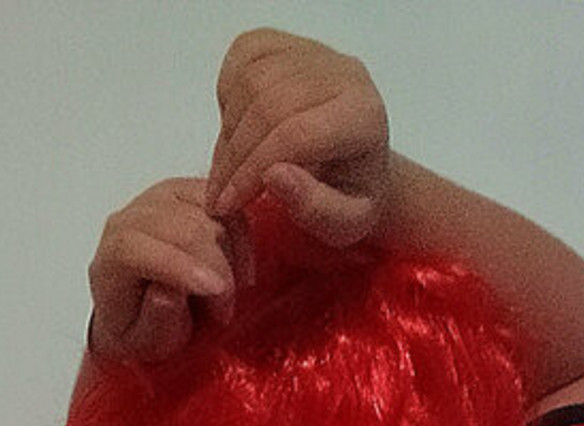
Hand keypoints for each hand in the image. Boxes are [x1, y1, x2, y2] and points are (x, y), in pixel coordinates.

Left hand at [87, 175, 257, 362]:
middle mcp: (132, 219)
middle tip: (222, 311)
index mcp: (113, 256)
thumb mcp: (144, 344)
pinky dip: (240, 233)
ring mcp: (159, 200)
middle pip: (181, 226)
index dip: (180, 266)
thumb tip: (169, 293)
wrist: (141, 311)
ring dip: (230, 254)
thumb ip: (155, 322)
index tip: (217, 291)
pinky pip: (223, 200)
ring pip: (207, 212)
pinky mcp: (187, 192)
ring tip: (228, 293)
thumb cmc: (142, 329)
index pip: (137, 247)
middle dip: (217, 268)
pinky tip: (239, 267)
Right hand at [204, 28, 389, 248]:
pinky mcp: (288, 43)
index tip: (229, 204)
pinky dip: (229, 96)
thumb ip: (315, 208)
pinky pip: (243, 58)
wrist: (355, 162)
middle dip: (235, 157)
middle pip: (269, 105)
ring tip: (227, 173)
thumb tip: (274, 176)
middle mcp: (342, 74)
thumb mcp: (344, 224)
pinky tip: (237, 131)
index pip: (297, 134)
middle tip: (220, 196)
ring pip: (251, 81)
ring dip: (228, 133)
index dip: (253, 170)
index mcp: (363, 116)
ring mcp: (313, 52)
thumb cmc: (349, 196)